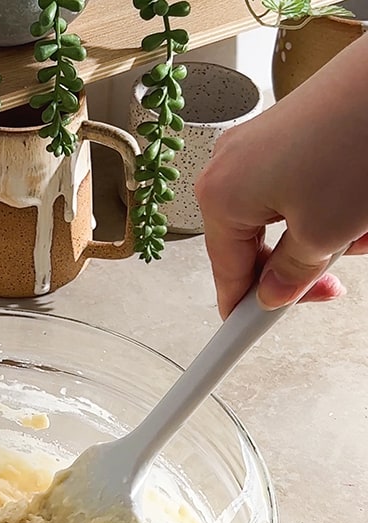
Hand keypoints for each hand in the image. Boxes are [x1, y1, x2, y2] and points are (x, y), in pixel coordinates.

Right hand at [193, 37, 367, 317]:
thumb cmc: (353, 144)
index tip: (239, 343)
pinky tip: (361, 199)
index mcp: (219, 199)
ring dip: (326, 233)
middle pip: (255, 246)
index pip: (226, 276)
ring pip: (286, 217)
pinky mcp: (289, 130)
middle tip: (334, 285)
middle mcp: (227, 169)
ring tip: (364, 225)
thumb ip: (292, 275)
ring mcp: (256, 146)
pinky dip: (332, 202)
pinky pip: (302, 186)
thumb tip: (274, 295)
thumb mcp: (324, 234)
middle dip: (301, 264)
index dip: (242, 314)